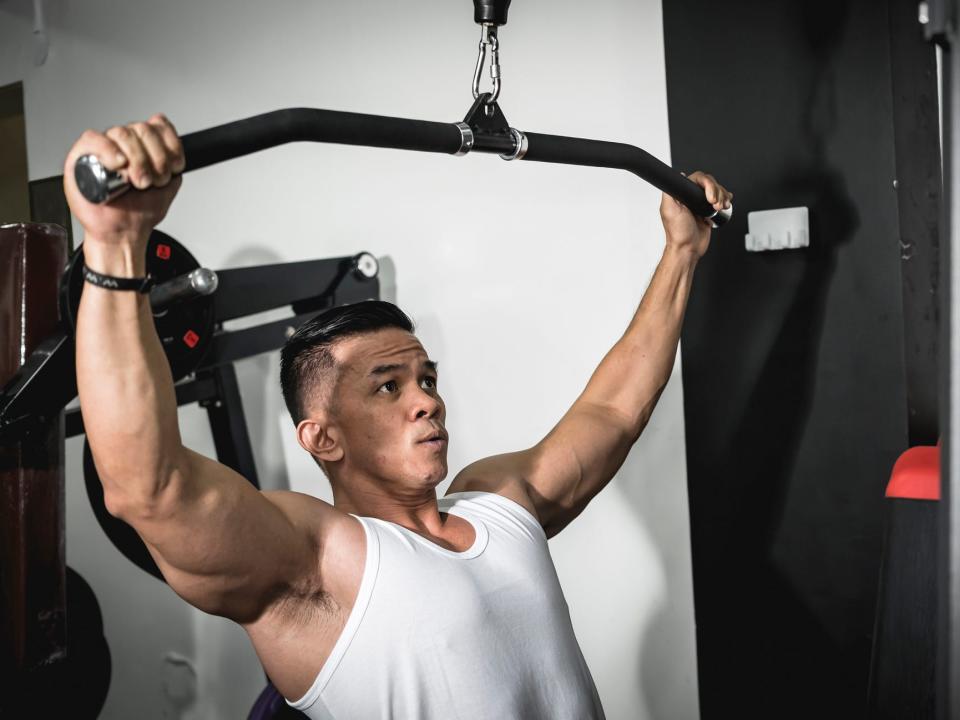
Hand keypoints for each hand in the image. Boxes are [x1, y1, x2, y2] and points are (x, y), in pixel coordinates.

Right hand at [63, 113, 184, 246]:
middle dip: (155, 158)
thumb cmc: (139, 213)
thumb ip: (174, 166)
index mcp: (143, 147)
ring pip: (123, 133)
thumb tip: (174, 150)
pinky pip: (94, 139)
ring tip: (136, 182)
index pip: (159, 126)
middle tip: (152, 181)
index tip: (173, 167)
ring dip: (137, 159)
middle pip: (143, 130)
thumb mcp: (168, 188)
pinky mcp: (81, 156)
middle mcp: (124, 144)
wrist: (122, 233)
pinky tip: (119, 164)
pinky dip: (109, 149)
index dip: (170, 145)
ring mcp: (103, 148)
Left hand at [659, 171, 731, 259]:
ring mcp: (700, 204)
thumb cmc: (678, 233)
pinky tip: (724, 206)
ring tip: (719, 208)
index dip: (708, 185)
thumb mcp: (669, 209)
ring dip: (722, 197)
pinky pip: (720, 199)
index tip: (709, 197)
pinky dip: (725, 200)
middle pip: (710, 183)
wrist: (688, 248)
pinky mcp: (708, 211)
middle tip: (714, 205)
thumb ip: (669, 191)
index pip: (698, 179)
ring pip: (717, 190)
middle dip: (717, 193)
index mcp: (681, 194)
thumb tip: (677, 176)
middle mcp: (690, 197)